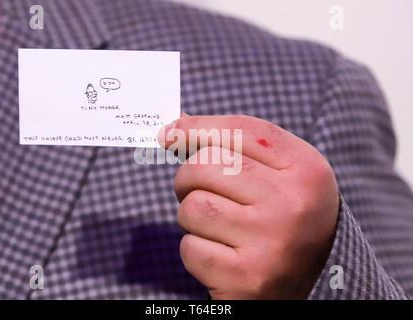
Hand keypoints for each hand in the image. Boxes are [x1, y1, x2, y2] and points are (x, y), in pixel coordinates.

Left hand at [158, 114, 339, 298]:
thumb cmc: (284, 217)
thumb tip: (175, 126)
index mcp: (306, 170)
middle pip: (206, 165)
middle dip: (187, 177)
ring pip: (193, 206)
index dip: (198, 127)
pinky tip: (219, 254)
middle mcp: (292, 204)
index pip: (240, 131)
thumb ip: (235, 147)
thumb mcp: (279, 175)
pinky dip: (195, 249)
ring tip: (214, 226)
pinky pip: (190, 248)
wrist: (314, 280)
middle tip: (194, 190)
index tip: (170, 132)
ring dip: (191, 216)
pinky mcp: (246, 278)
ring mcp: (271, 243)